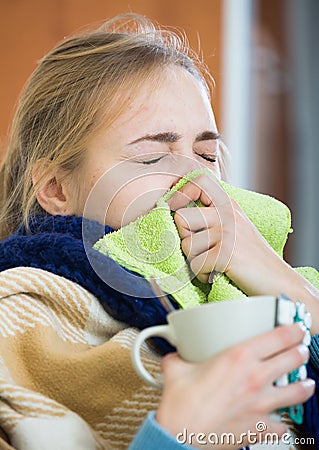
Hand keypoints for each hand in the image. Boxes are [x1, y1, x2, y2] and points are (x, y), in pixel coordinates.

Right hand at [156, 323, 313, 448]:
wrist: (180, 436)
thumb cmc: (181, 404)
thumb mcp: (177, 368)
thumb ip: (180, 356)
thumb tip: (176, 354)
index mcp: (239, 358)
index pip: (279, 337)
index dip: (293, 329)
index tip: (296, 328)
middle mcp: (255, 378)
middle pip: (293, 359)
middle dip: (300, 351)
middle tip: (299, 348)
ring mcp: (261, 404)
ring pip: (297, 391)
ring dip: (304, 384)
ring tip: (305, 381)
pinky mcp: (260, 428)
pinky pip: (282, 425)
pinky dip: (282, 421)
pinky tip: (279, 418)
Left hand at [168, 174, 318, 331]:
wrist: (278, 280)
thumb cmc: (251, 257)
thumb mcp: (235, 226)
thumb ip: (211, 215)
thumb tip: (174, 211)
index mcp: (228, 204)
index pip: (199, 180)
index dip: (180, 193)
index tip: (175, 208)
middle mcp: (227, 213)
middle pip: (181, 218)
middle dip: (185, 239)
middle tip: (202, 250)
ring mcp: (228, 232)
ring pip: (186, 245)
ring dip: (196, 261)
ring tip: (214, 264)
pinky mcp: (226, 253)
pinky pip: (196, 265)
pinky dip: (203, 275)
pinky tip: (218, 274)